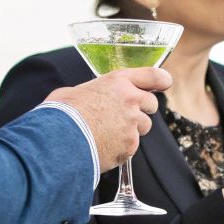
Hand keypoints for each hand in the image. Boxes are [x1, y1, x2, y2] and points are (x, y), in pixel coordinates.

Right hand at [48, 68, 170, 168]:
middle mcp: (130, 100)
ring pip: (143, 128)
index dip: (161, 79)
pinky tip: (102, 146)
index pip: (153, 75)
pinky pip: (131, 147)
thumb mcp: (73, 92)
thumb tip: (86, 98)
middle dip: (141, 109)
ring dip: (131, 130)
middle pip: (151, 104)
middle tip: (121, 115)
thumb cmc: (61, 114)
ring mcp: (132, 125)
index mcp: (118, 81)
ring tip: (107, 133)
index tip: (164, 83)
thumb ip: (92, 92)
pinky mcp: (130, 146)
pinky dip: (120, 148)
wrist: (58, 141)